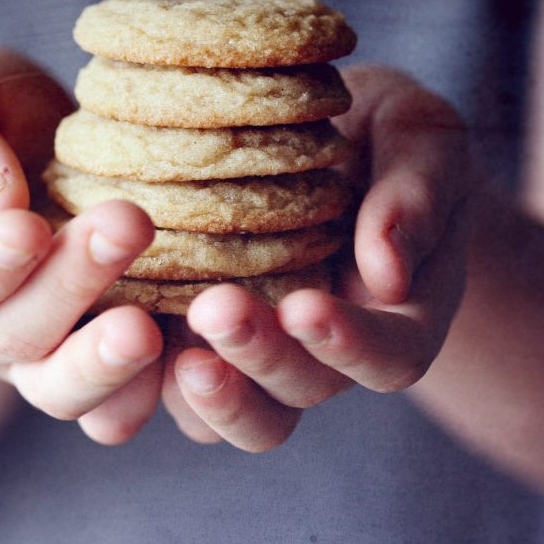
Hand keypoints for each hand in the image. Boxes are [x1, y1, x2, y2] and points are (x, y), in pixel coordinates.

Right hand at [0, 47, 163, 443]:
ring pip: (66, 391)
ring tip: (146, 331)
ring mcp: (45, 346)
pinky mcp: (110, 349)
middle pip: (16, 337)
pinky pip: (128, 394)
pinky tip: (197, 355)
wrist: (39, 133)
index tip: (27, 229)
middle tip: (128, 225)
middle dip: (71, 287)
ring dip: (107, 365)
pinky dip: (161, 386)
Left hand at [161, 64, 469, 449]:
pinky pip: (181, 379)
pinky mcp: (205, 330)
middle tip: (216, 308)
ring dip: (210, 392)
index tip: (305, 307)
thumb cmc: (392, 133)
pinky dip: (153, 375)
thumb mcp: (423, 140)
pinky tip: (119, 328)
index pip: (389, 356)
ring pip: (242, 411)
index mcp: (403, 315)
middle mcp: (332, 348)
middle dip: (261, 359)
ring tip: (168, 348)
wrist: (336, 132)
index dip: (350, 344)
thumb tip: (389, 274)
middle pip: (303, 391)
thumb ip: (417, 197)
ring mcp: (267, 346)